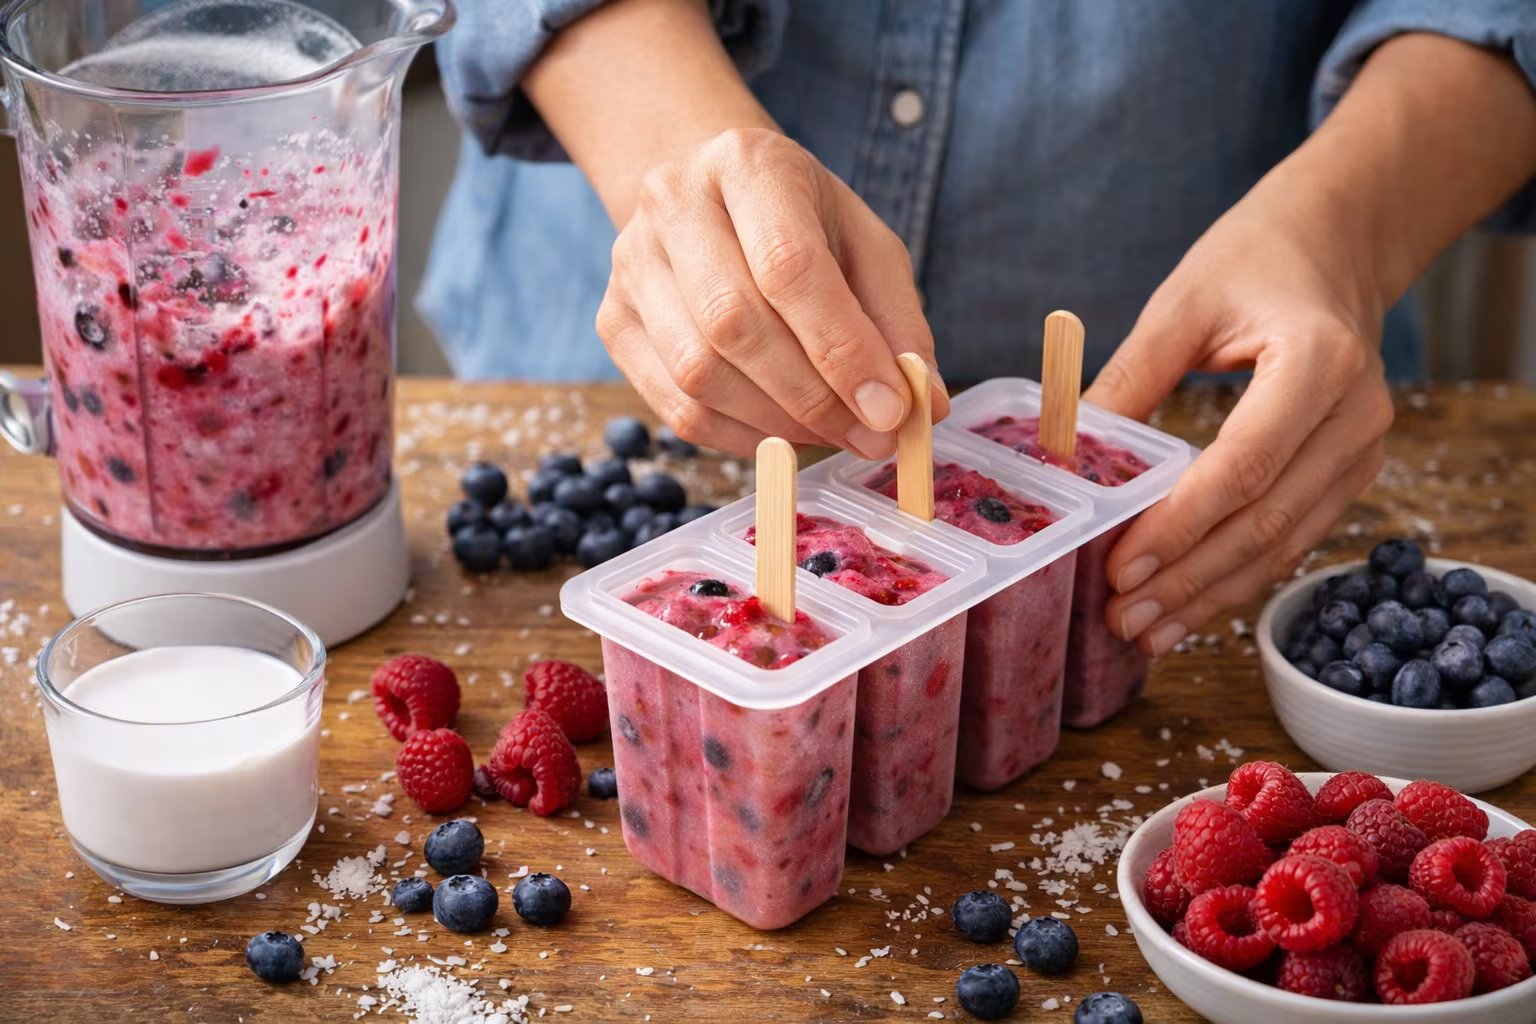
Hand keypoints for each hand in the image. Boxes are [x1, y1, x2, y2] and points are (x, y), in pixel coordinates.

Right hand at [595, 128, 948, 457]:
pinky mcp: (612, 319)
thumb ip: (898, 322)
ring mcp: (630, 262)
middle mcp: (672, 202)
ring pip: (698, 373)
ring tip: (832, 433)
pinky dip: (738, 436)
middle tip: (870, 435)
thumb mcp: (865, 246)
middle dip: (813, 397)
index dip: (843, 349)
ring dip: (777, 423)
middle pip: (734, 323)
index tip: (891, 409)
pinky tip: (783, 433)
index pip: (790, 266)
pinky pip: (674, 406)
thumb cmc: (801, 223)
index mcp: (747, 162)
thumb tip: (925, 406)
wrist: (711, 199)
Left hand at [1083, 189, 1393, 655]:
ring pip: (1284, 543)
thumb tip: (1064, 456)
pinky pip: (1293, 536)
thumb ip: (1128, 380)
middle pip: (1266, 521)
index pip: (1244, 466)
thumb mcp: (1182, 304)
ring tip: (1145, 630)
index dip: (1180, 526)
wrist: (1337, 240)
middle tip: (1121, 617)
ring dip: (1210, 594)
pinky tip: (1188, 605)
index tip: (1120, 567)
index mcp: (1318, 362)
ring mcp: (1364, 448)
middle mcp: (1357, 414)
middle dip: (1187, 578)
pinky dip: (1237, 576)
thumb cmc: (1255, 260)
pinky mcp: (1352, 470)